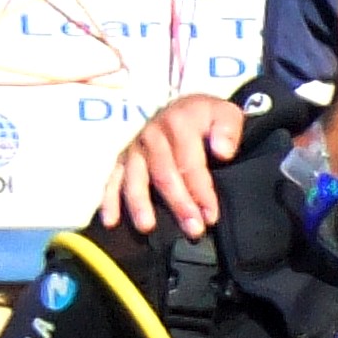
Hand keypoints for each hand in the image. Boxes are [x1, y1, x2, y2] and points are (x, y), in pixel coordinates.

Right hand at [97, 95, 246, 237]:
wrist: (187, 108)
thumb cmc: (209, 118)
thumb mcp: (227, 115)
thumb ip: (228, 130)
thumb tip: (222, 151)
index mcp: (178, 123)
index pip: (190, 163)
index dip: (201, 191)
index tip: (211, 216)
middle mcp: (152, 134)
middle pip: (164, 174)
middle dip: (178, 204)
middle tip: (192, 229)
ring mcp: (135, 146)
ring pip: (136, 177)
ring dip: (140, 203)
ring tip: (147, 227)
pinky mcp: (123, 157)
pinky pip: (112, 178)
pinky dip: (109, 199)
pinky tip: (110, 221)